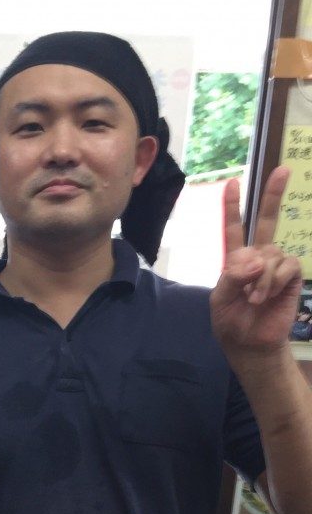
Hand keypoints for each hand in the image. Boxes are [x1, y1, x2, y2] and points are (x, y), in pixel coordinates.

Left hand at [211, 166, 300, 357]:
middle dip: (273, 195)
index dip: (232, 207)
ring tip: (254, 299)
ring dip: (261, 278)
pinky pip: (286, 265)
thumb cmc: (231, 321)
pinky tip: (266, 296)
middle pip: (266, 221)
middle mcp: (258, 257)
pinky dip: (273, 280)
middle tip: (283, 169)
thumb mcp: (221, 298)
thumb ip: (233, 277)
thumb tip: (256, 260)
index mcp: (236, 260)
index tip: (231, 183)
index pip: (234, 228)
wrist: (249, 343)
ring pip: (272, 253)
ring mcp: (276, 266)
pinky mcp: (292, 277)